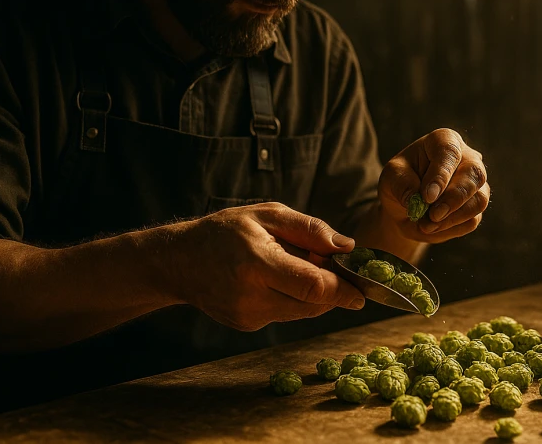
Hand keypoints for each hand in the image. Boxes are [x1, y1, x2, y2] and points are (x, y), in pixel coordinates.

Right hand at [168, 202, 364, 330]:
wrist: (179, 261)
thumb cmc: (225, 231)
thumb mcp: (267, 214)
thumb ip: (310, 230)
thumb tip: (347, 247)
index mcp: (257, 263)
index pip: (312, 286)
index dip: (343, 289)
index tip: (363, 290)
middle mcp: (251, 295)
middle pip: (312, 304)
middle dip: (333, 290)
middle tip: (337, 270)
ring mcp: (248, 316)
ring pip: (302, 312)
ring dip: (314, 294)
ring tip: (297, 267)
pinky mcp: (247, 326)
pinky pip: (286, 314)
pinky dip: (294, 299)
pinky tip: (277, 280)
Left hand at [378, 128, 489, 243]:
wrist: (405, 207)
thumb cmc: (400, 182)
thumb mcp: (391, 178)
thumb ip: (402, 184)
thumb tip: (416, 200)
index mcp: (444, 141)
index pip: (449, 153)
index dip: (441, 176)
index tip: (427, 197)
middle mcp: (467, 158)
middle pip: (474, 175)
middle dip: (453, 199)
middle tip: (433, 216)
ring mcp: (476, 184)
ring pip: (478, 200)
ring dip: (451, 218)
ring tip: (425, 224)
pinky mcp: (476, 206)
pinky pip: (472, 220)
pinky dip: (450, 228)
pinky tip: (433, 227)